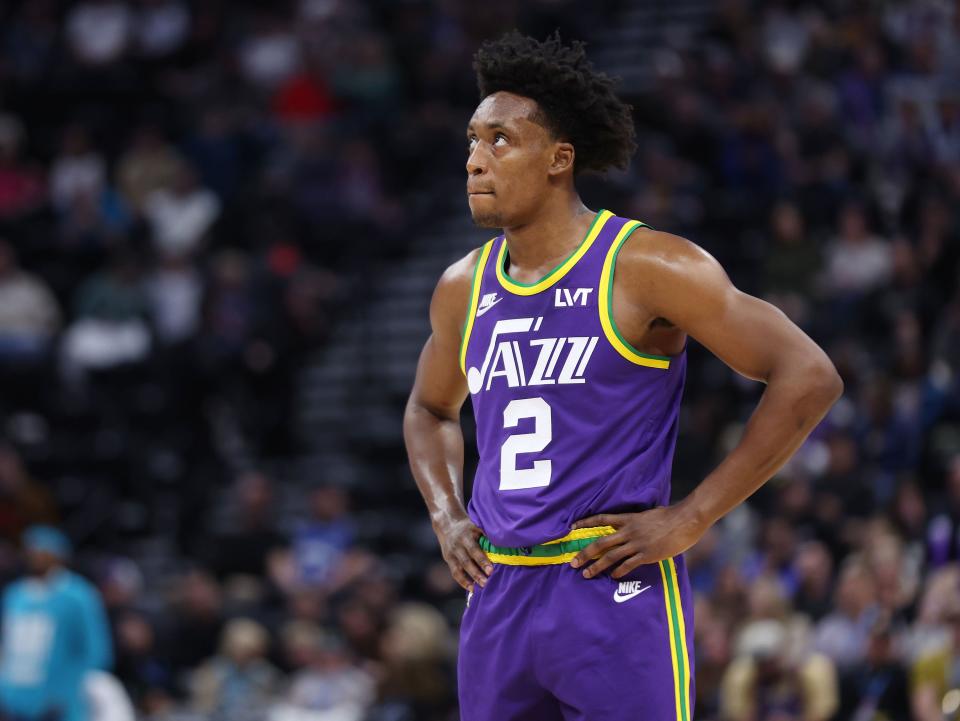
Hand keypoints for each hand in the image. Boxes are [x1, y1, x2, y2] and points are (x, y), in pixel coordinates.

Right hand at [434, 515, 493, 591]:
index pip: (474, 550)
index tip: (491, 571)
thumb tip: (504, 544)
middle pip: (466, 561)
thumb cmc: (468, 527)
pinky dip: (463, 582)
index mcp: (466, 535)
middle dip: (476, 573)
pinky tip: (472, 589)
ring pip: (459, 569)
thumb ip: (487, 534)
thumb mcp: (477, 525)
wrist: (447, 524)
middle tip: (487, 583)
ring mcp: (452, 553)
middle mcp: (458, 545)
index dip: (482, 561)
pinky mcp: (448, 559)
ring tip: (480, 589)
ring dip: (469, 580)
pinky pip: (455, 573)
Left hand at [569, 503, 706, 578]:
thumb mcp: (649, 514)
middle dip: (585, 554)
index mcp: (629, 518)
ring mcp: (637, 543)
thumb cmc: (671, 515)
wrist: (685, 520)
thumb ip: (638, 520)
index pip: (602, 519)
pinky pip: (628, 565)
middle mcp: (629, 531)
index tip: (572, 526)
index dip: (586, 522)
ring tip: (586, 574)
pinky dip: (618, 571)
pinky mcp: (647, 554)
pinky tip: (612, 577)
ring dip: (597, 566)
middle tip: (573, 563)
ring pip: (611, 556)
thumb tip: (635, 522)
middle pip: (601, 543)